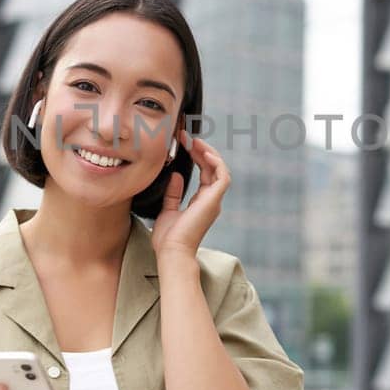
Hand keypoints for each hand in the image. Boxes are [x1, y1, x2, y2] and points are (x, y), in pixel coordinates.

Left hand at [152, 130, 230, 257]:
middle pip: (213, 168)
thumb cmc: (168, 238)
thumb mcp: (167, 210)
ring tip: (194, 141)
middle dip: (202, 150)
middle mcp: (211, 200)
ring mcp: (214, 201)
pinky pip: (222, 177)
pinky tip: (203, 152)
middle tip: (187, 137)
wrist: (172, 252)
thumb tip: (176, 175)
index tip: (183, 143)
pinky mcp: (213, 201)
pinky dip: (215, 163)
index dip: (196, 156)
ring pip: (219, 170)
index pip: (205, 173)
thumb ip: (173, 193)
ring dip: (208, 153)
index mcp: (202, 202)